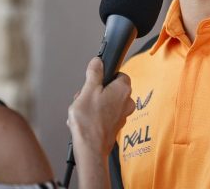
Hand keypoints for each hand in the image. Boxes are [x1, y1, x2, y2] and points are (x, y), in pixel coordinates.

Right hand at [67, 57, 134, 188]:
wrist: (90, 149)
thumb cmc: (89, 122)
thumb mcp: (88, 90)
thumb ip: (94, 73)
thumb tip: (98, 61)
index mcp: (123, 89)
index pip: (119, 73)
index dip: (104, 75)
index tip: (94, 78)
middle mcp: (127, 102)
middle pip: (110, 88)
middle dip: (95, 91)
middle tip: (84, 97)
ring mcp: (122, 115)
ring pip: (106, 101)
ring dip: (92, 103)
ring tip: (82, 111)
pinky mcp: (115, 125)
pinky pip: (104, 114)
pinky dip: (94, 115)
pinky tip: (84, 120)